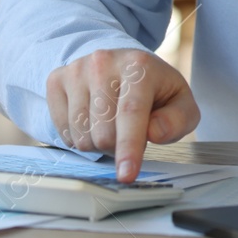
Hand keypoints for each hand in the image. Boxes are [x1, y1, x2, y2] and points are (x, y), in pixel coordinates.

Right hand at [46, 49, 199, 181]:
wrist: (123, 64)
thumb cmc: (154, 89)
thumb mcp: (180, 102)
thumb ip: (177, 120)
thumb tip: (154, 132)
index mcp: (138, 65)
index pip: (131, 112)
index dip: (129, 147)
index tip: (126, 175)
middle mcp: (103, 62)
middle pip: (103, 132)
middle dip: (117, 148)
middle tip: (129, 135)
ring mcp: (76, 69)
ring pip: (80, 135)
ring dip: (97, 144)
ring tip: (111, 125)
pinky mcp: (57, 79)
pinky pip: (62, 130)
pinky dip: (78, 136)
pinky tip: (92, 120)